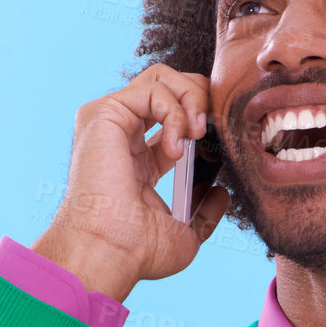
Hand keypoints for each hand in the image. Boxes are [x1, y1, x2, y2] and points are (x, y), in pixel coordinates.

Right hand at [32, 64, 230, 301]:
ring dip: (191, 99)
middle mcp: (121, 136)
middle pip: (168, 85)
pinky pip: (153, 88)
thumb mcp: (184, 232)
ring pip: (161, 76)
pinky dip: (176, 110)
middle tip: (211, 129)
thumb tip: (222, 193)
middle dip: (199, 97)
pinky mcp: (104, 113)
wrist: (110, 250)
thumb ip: (204, 210)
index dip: (202, 121)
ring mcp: (110, 121)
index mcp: (137, 160)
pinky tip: (178, 146)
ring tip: (198, 132)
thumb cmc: (137, 250)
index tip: (218, 146)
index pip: (174, 119)